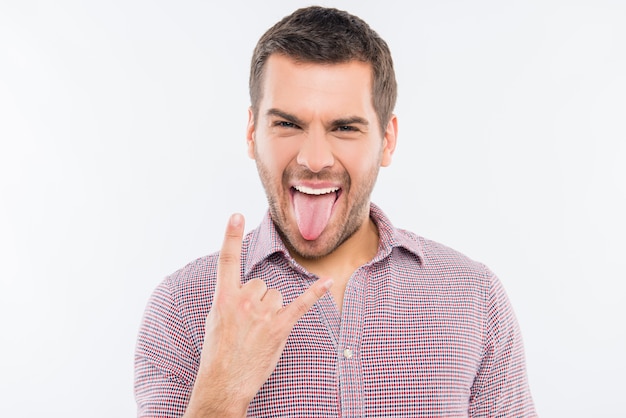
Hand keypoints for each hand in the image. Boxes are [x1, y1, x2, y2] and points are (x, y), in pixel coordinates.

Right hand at [184, 214, 332, 416]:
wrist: (224, 382)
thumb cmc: (218, 353)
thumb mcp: (215, 321)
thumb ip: (229, 300)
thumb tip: (243, 292)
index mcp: (224, 298)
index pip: (227, 261)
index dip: (230, 236)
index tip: (236, 215)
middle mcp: (244, 301)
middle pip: (262, 285)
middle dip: (258, 302)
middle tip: (248, 325)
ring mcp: (263, 314)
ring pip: (277, 296)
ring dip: (272, 311)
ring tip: (260, 332)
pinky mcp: (280, 327)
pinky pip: (300, 304)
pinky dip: (315, 293)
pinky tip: (328, 282)